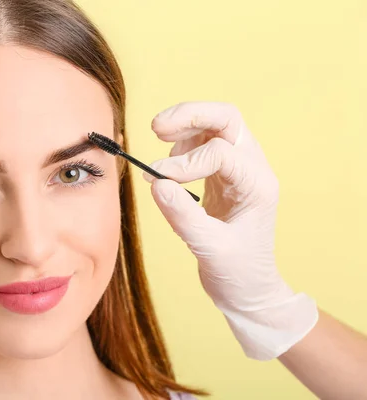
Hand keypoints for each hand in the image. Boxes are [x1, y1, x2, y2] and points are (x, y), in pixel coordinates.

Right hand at [145, 101, 317, 359]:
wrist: (248, 288)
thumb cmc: (238, 272)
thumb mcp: (209, 248)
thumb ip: (182, 215)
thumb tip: (155, 182)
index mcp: (257, 185)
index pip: (221, 152)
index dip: (187, 162)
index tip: (158, 177)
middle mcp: (251, 169)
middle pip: (225, 119)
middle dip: (191, 115)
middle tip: (156, 127)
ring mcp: (237, 169)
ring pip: (214, 124)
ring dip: (184, 125)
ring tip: (160, 141)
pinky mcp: (221, 175)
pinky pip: (203, 143)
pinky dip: (181, 143)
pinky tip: (168, 162)